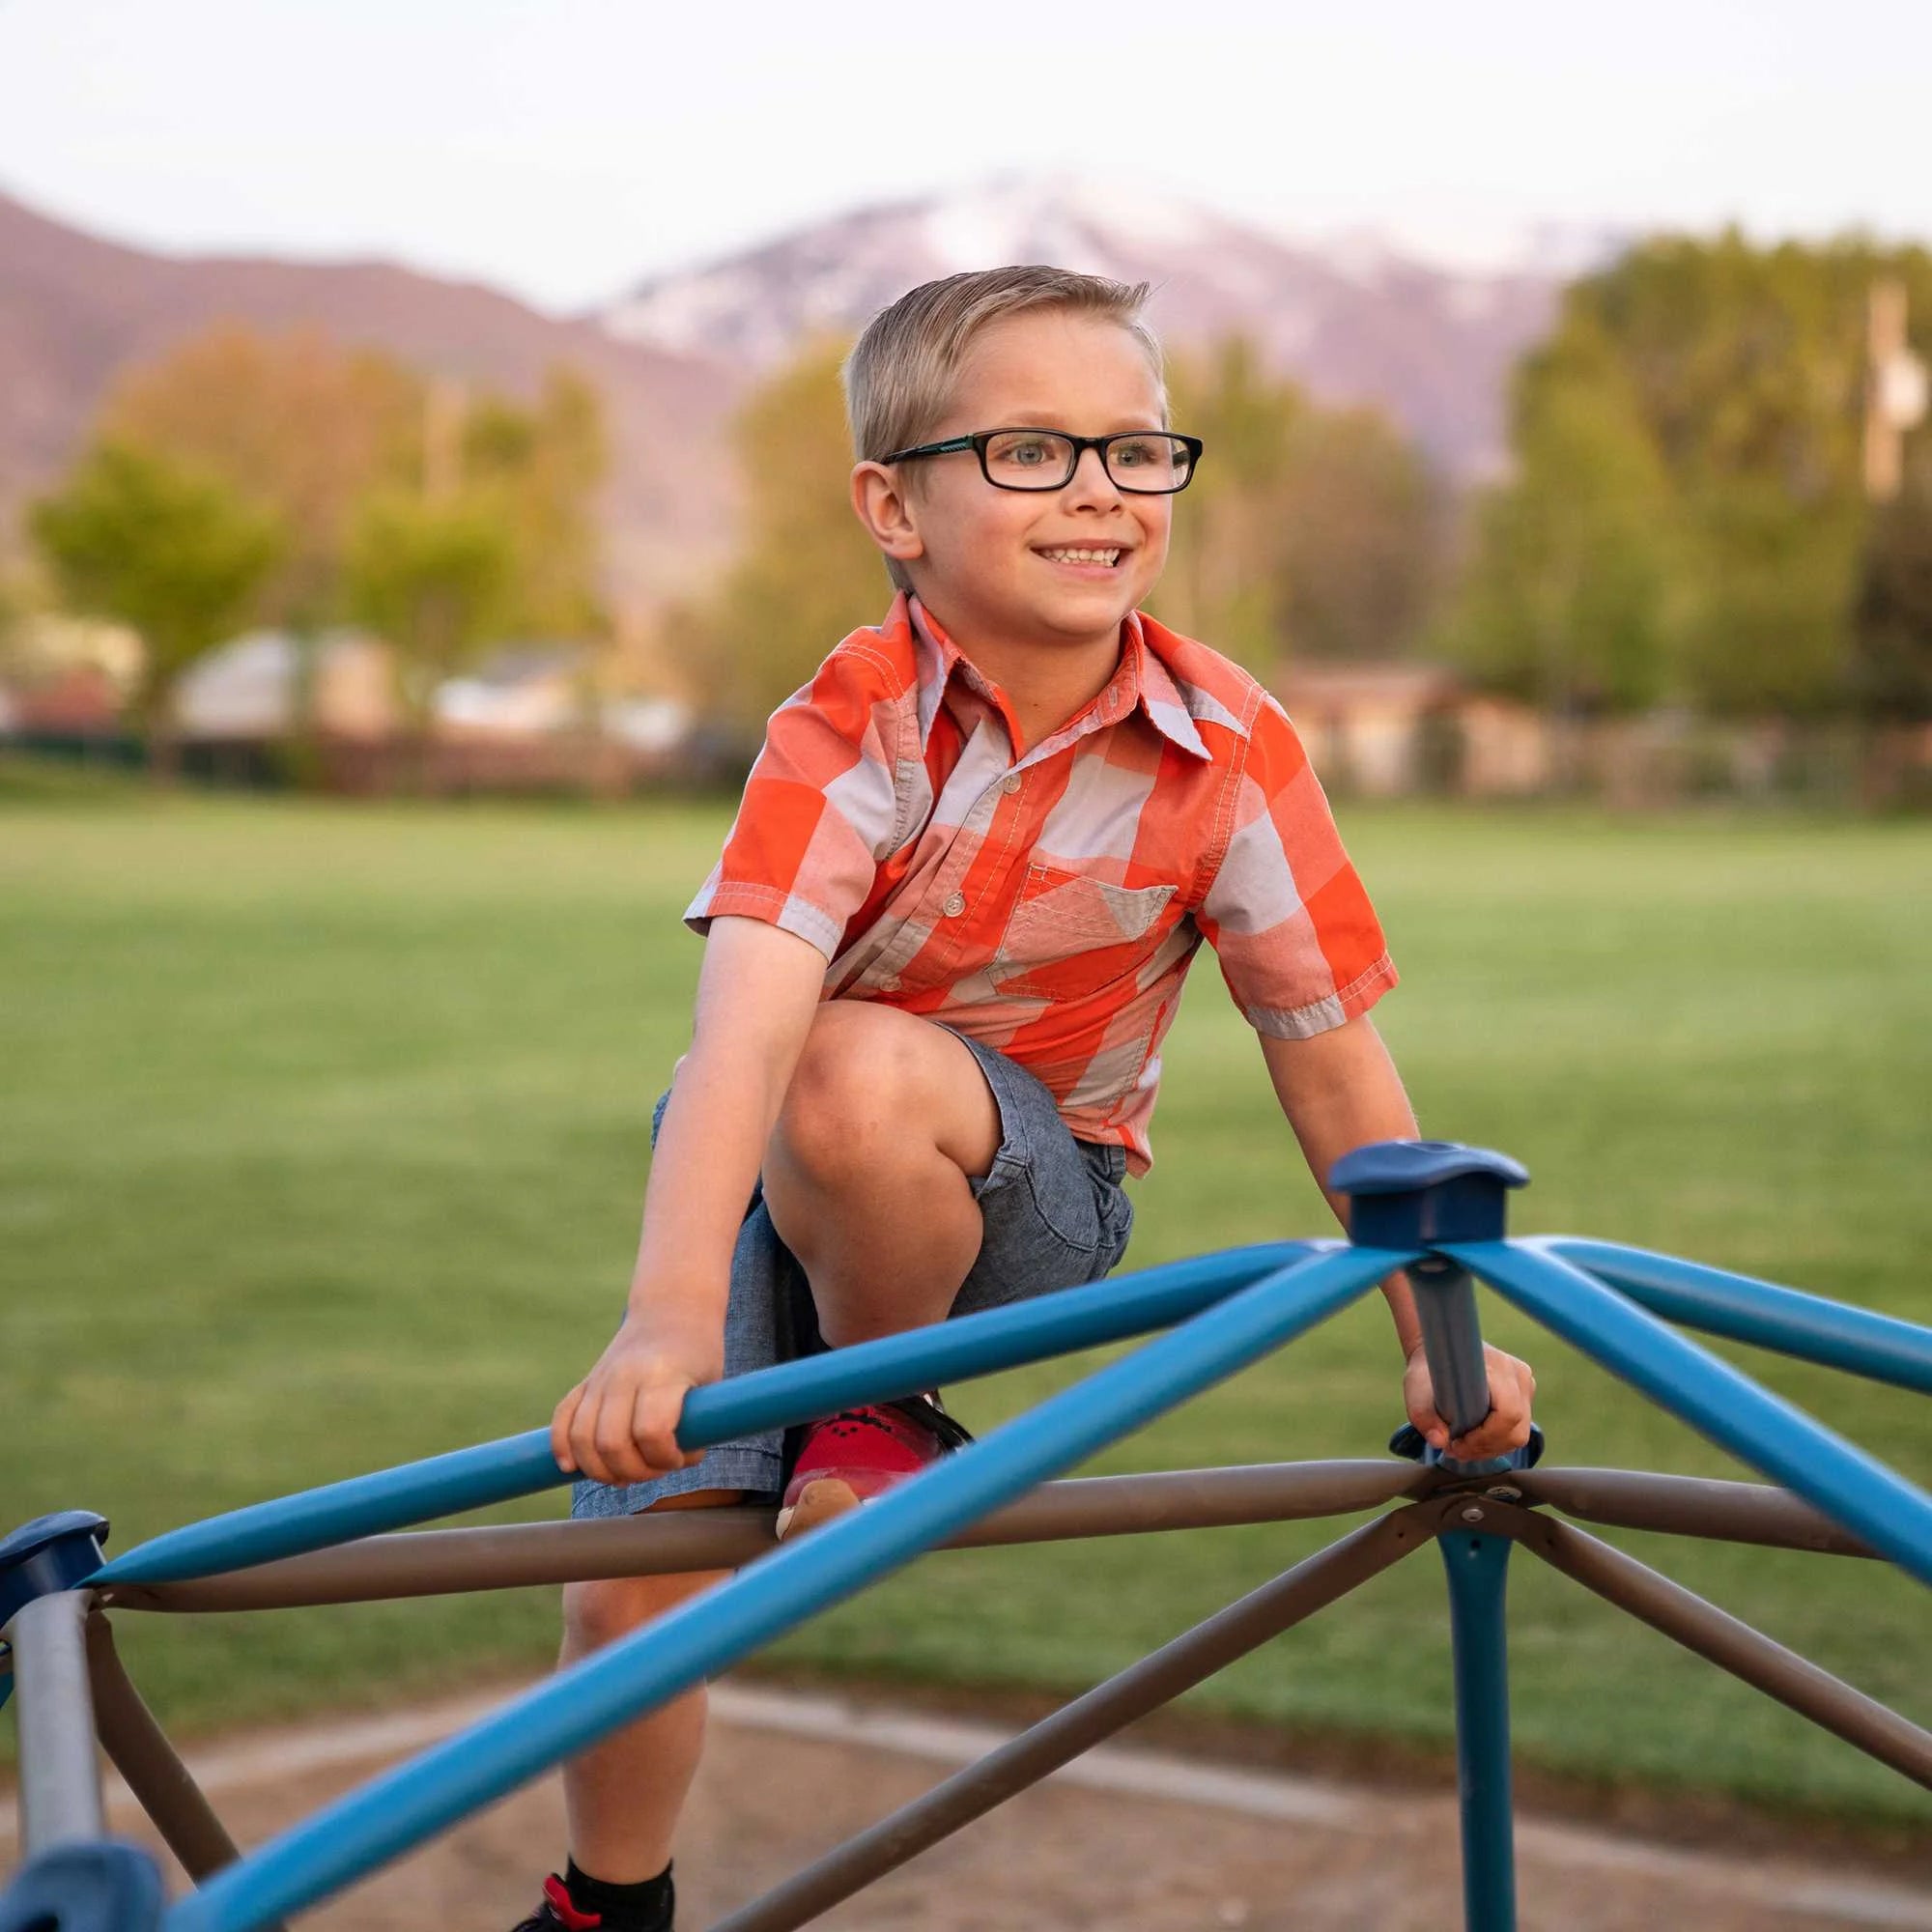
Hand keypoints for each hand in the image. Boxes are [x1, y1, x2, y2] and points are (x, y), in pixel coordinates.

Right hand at [551, 1314, 722, 1486]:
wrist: (671, 1309)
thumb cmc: (699, 1352)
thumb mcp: (712, 1384)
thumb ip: (697, 1426)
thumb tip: (677, 1463)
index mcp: (662, 1374)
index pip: (651, 1432)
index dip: (664, 1458)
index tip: (679, 1458)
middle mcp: (625, 1375)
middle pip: (611, 1442)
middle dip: (632, 1471)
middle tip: (654, 1470)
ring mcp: (601, 1378)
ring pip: (581, 1437)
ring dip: (599, 1469)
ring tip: (624, 1475)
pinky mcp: (586, 1382)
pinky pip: (562, 1418)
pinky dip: (562, 1447)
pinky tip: (572, 1468)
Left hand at [1403, 1342, 1536, 1461]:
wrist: (1438, 1350)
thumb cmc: (1427, 1370)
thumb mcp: (1415, 1391)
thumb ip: (1424, 1417)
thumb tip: (1439, 1442)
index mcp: (1498, 1367)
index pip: (1508, 1414)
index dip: (1484, 1438)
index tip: (1456, 1444)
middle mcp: (1518, 1375)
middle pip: (1516, 1430)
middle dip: (1485, 1447)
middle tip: (1456, 1450)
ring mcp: (1524, 1385)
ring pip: (1518, 1434)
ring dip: (1490, 1448)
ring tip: (1461, 1447)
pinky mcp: (1523, 1395)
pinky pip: (1517, 1429)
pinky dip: (1496, 1441)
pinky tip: (1473, 1441)